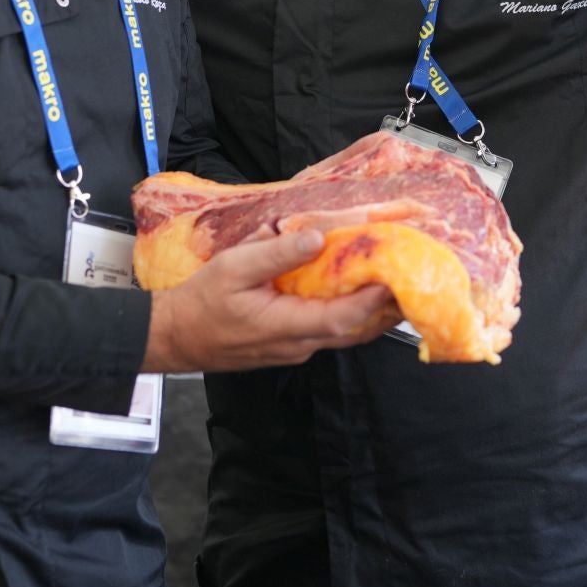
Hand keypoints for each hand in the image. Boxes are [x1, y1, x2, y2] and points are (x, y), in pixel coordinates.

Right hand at [141, 230, 399, 372]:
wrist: (175, 338)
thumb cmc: (200, 303)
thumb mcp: (232, 267)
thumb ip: (275, 253)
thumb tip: (314, 237)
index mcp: (285, 326)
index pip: (342, 318)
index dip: (372, 299)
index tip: (395, 275)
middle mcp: (298, 345)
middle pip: (355, 331)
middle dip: (386, 308)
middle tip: (411, 279)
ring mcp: (296, 349)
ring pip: (346, 334)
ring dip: (372, 312)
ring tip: (396, 282)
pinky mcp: (291, 346)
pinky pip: (330, 331)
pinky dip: (351, 313)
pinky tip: (359, 291)